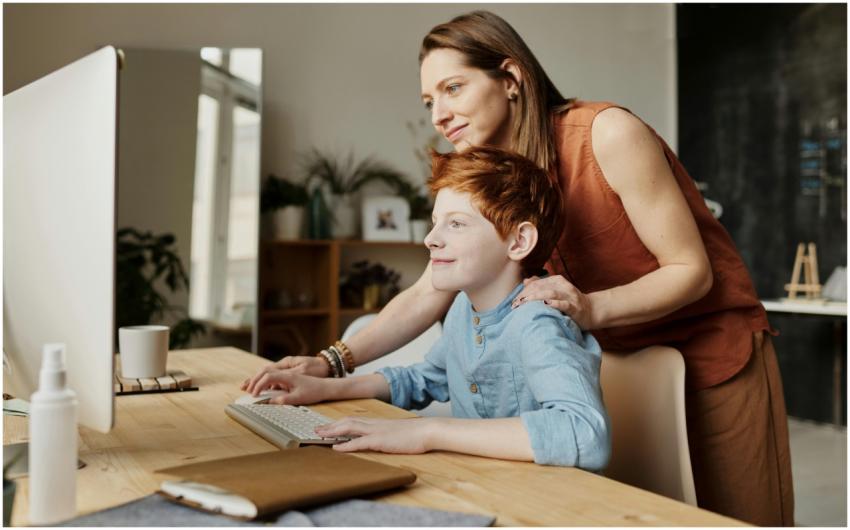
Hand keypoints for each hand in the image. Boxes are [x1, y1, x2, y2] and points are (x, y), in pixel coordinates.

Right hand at [246, 371, 330, 405]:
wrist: (326, 386)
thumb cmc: (314, 390)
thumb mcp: (300, 397)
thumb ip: (284, 399)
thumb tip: (270, 402)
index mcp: (288, 374)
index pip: (268, 376)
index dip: (259, 385)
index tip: (254, 395)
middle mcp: (286, 370)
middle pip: (265, 371)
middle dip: (254, 380)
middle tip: (244, 389)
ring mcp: (287, 372)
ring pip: (268, 373)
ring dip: (258, 379)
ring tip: (247, 387)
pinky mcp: (288, 376)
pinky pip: (273, 376)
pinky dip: (264, 381)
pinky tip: (260, 388)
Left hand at [315, 417, 433, 453]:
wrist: (428, 431)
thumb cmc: (416, 434)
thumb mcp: (398, 433)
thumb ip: (387, 434)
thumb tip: (380, 438)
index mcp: (378, 423)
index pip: (354, 420)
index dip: (339, 423)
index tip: (328, 426)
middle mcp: (374, 424)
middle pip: (347, 422)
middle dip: (330, 426)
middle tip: (316, 430)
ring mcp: (377, 431)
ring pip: (349, 428)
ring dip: (333, 431)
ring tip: (320, 435)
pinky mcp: (380, 440)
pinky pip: (359, 442)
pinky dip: (346, 445)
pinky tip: (336, 448)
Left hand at [512, 275, 596, 328]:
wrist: (592, 311)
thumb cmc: (570, 302)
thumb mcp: (556, 291)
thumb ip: (541, 285)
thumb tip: (526, 281)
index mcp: (557, 281)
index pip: (536, 283)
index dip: (524, 291)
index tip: (514, 301)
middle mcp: (563, 286)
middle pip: (541, 287)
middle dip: (526, 295)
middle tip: (515, 305)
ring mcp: (570, 297)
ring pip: (551, 293)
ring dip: (536, 298)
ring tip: (524, 303)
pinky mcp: (575, 308)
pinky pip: (564, 305)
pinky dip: (554, 304)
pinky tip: (545, 304)